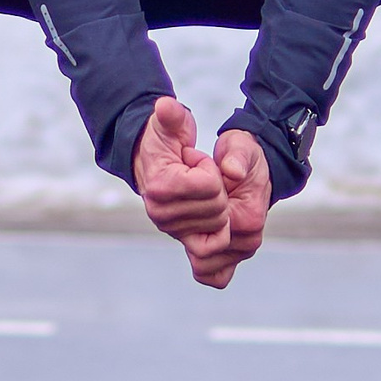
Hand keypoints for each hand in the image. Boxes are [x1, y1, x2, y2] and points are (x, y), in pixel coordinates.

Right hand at [133, 97, 266, 287]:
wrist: (158, 162)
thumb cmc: (168, 140)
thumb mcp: (173, 123)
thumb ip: (172, 117)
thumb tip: (166, 107)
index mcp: (160, 189)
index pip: (210, 187)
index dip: (211, 171)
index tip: (197, 163)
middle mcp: (161, 216)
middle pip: (218, 210)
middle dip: (218, 190)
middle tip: (202, 178)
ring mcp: (174, 234)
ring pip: (220, 234)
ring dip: (221, 212)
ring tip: (206, 195)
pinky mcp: (186, 247)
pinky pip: (210, 273)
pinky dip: (221, 258)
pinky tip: (222, 233)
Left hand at [192, 128, 270, 289]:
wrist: (252, 167)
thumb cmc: (243, 157)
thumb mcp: (239, 147)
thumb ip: (236, 158)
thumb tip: (231, 170)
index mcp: (249, 216)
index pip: (207, 228)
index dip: (192, 207)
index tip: (194, 187)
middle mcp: (249, 239)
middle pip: (201, 252)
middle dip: (190, 227)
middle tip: (194, 201)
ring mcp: (242, 252)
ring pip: (202, 265)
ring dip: (192, 242)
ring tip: (196, 215)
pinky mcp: (233, 258)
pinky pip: (211, 275)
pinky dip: (200, 261)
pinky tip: (196, 236)